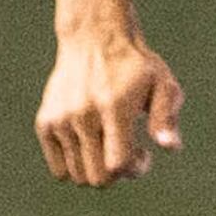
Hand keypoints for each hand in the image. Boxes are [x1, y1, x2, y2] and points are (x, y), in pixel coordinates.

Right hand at [36, 29, 183, 186]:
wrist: (93, 38)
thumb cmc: (135, 65)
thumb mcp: (162, 84)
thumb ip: (166, 118)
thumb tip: (170, 147)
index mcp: (114, 108)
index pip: (118, 164)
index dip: (135, 170)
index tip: (144, 154)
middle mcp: (83, 116)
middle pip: (97, 178)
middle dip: (117, 175)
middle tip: (126, 152)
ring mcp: (61, 120)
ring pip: (78, 177)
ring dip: (98, 171)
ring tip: (109, 147)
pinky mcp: (45, 123)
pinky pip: (59, 170)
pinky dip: (76, 167)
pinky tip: (91, 146)